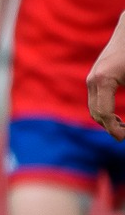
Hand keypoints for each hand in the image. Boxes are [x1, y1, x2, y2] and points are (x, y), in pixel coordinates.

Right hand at [90, 19, 124, 138]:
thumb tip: (124, 121)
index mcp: (103, 81)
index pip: (104, 114)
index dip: (115, 130)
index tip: (123, 138)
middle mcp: (93, 80)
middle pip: (96, 113)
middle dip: (109, 127)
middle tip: (123, 137)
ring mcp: (92, 77)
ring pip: (93, 107)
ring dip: (106, 120)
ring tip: (122, 129)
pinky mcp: (95, 76)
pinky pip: (95, 100)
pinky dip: (103, 111)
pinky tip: (117, 117)